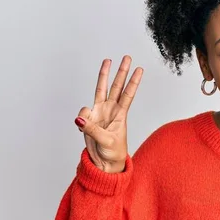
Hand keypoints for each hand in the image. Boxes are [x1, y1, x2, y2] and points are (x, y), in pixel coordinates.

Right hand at [74, 55, 143, 172]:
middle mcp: (111, 110)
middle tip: (127, 57)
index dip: (133, 82)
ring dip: (104, 75)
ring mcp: (100, 113)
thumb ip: (93, 129)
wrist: (104, 162)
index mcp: (121, 114)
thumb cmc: (112, 152)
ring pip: (101, 89)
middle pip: (117, 86)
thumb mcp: (106, 141)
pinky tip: (83, 129)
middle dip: (122, 71)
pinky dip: (81, 120)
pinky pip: (82, 114)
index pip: (128, 94)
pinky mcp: (89, 119)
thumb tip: (80, 119)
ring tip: (107, 60)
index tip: (140, 69)